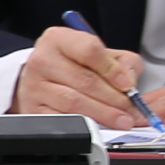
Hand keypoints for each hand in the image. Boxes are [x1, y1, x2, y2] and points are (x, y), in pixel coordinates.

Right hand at [12, 24, 142, 124]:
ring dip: (103, 114)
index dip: (112, 70)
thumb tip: (129, 80)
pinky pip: (63, 120)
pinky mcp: (33, 108)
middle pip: (84, 80)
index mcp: (58, 39)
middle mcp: (42, 60)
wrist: (42, 77)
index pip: (89, 51)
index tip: (128, 85)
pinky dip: (85, 125)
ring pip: (74, 102)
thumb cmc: (74, 64)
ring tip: (121, 120)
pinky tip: (100, 125)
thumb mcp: (100, 53)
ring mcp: (35, 86)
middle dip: (114, 98)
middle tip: (131, 109)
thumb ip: (122, 62)